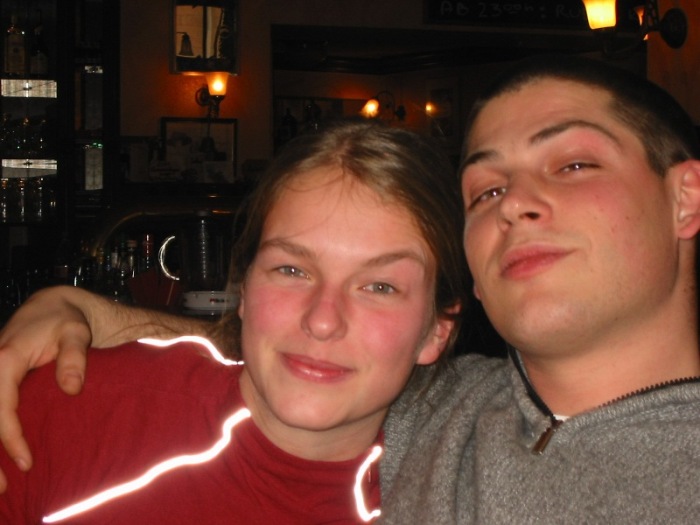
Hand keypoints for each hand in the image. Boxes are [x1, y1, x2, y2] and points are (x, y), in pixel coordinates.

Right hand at [0, 286, 92, 491]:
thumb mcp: (76, 333)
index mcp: (4, 359)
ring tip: (0, 485)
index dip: (11, 437)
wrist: (52, 306)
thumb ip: (74, 358)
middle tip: (3, 488)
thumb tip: (72, 389)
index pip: (1, 406)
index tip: (26, 462)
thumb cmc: (66, 321)